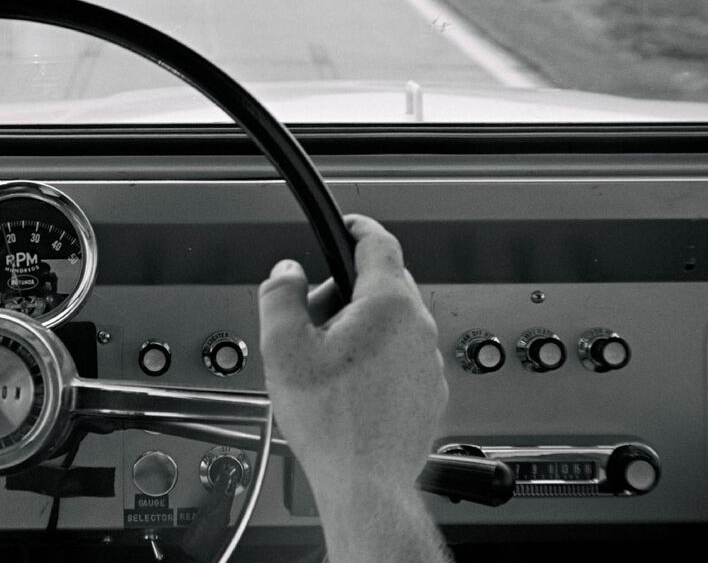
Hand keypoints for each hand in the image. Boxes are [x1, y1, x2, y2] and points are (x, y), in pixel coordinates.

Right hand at [258, 215, 448, 560]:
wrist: (365, 483)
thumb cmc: (332, 424)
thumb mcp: (282, 348)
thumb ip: (279, 295)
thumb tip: (285, 272)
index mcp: (387, 305)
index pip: (378, 242)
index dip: (356, 226)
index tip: (345, 224)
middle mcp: (417, 328)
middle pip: (382, 283)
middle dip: (345, 290)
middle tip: (311, 317)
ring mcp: (427, 362)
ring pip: (391, 323)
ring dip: (360, 327)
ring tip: (326, 363)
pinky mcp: (428, 391)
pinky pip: (401, 356)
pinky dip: (376, 359)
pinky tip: (348, 388)